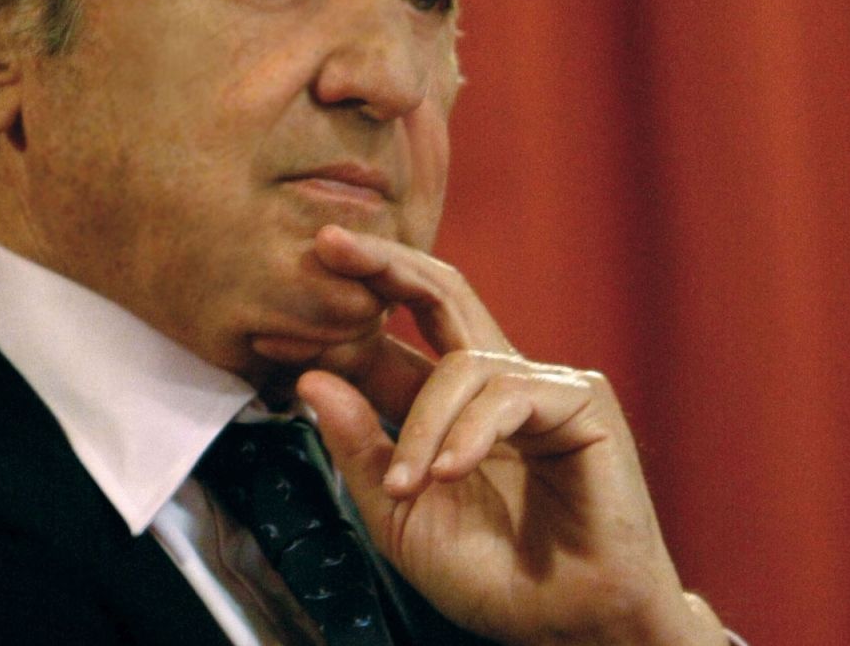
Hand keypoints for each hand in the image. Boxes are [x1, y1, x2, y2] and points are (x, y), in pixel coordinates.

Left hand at [298, 225, 726, 645]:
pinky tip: (448, 473)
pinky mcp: (580, 401)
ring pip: (460, 364)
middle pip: (437, 288)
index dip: (334, 325)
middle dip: (381, 262)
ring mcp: (539, 382)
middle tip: (326, 243)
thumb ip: (358, 447)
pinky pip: (509, 393)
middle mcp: (492, 375)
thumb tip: (310, 379)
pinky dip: (468, 433)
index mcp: (446, 398)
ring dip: (422, 425)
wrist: (568, 623)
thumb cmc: (489, 573)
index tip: (270, 330)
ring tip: (405, 488)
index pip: (389, 335)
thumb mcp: (398, 513)